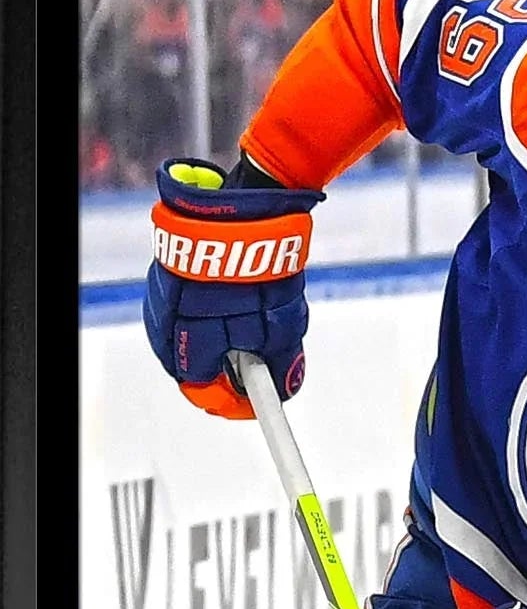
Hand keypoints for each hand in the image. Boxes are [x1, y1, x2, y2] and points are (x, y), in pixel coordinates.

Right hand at [144, 158, 323, 418]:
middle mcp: (166, 316)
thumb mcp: (282, 324)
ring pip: (180, 334)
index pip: (200, 387)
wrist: (249, 204)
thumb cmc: (264, 266)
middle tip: (249, 374)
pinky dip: (200, 315)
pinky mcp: (166, 268)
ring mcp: (162, 290)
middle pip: (186, 362)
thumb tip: (281, 393)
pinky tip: (223, 308)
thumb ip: (279, 365)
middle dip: (219, 371)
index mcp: (189, 338)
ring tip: (242, 333)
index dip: (228, 400)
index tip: (251, 404)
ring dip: (209, 341)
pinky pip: (178, 306)